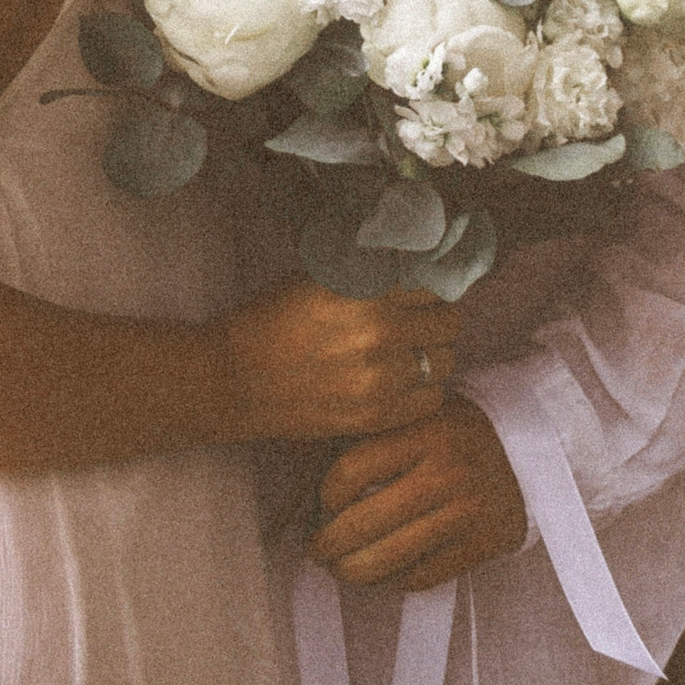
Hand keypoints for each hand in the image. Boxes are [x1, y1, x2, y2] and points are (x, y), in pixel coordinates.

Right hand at [219, 283, 455, 443]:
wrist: (236, 378)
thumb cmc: (273, 319)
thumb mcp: (322, 278)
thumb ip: (373, 275)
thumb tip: (417, 269)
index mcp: (366, 291)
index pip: (432, 284)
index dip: (427, 288)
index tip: (418, 294)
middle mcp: (380, 333)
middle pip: (449, 322)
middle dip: (436, 320)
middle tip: (417, 323)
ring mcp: (381, 379)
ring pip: (446, 362)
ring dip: (433, 355)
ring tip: (409, 354)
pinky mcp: (376, 415)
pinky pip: (431, 399)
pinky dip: (423, 389)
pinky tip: (401, 382)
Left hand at [310, 397, 528, 591]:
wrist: (537, 446)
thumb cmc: (462, 428)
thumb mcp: (421, 412)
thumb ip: (376, 435)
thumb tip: (312, 469)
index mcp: (425, 431)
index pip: (353, 470)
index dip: (325, 495)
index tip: (320, 504)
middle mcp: (446, 472)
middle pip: (366, 522)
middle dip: (328, 543)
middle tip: (315, 548)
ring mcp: (467, 512)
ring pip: (392, 558)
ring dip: (352, 571)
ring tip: (337, 569)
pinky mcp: (484, 544)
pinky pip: (424, 576)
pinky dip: (392, 582)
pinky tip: (378, 577)